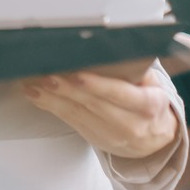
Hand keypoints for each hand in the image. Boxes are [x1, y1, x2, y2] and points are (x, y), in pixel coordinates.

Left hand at [19, 64, 178, 159]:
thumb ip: (138, 70)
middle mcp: (130, 123)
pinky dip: (51, 107)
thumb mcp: (153, 85)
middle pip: (95, 104)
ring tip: (35, 85)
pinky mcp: (94, 138)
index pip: (122, 95)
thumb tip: (112, 48)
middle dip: (68, 89)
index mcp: (149, 105)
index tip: (78, 76)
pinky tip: (38, 96)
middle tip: (47, 76)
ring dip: (53, 98)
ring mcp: (111, 134)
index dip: (99, 86)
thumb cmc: (150, 104)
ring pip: (78, 114)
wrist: (154, 141)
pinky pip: (70, 121)